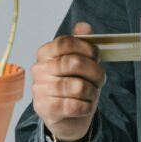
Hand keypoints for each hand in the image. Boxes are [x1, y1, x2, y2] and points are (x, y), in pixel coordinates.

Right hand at [31, 22, 105, 141]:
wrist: (65, 115)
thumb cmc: (73, 83)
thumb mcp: (79, 60)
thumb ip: (82, 42)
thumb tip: (83, 26)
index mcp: (45, 53)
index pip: (66, 42)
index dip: (86, 48)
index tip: (96, 56)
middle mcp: (39, 69)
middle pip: (74, 63)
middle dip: (95, 71)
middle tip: (101, 78)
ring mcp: (40, 89)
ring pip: (77, 86)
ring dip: (92, 91)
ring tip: (92, 93)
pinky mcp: (46, 108)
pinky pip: (74, 105)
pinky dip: (86, 106)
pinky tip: (86, 105)